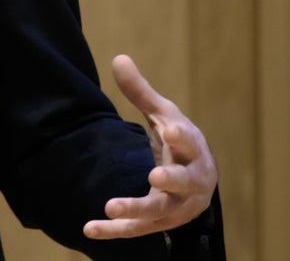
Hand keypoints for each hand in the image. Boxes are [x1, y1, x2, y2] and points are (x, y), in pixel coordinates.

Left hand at [83, 55, 216, 240]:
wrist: (199, 181)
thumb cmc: (179, 142)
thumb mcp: (164, 115)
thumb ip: (141, 92)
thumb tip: (118, 57)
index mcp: (192, 150)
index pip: (188, 142)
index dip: (179, 137)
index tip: (168, 130)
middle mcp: (189, 181)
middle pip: (183, 182)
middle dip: (171, 179)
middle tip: (156, 174)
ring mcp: (176, 206)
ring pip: (159, 211)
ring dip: (137, 209)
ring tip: (111, 207)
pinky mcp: (158, 223)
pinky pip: (136, 229)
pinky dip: (114, 231)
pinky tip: (90, 228)